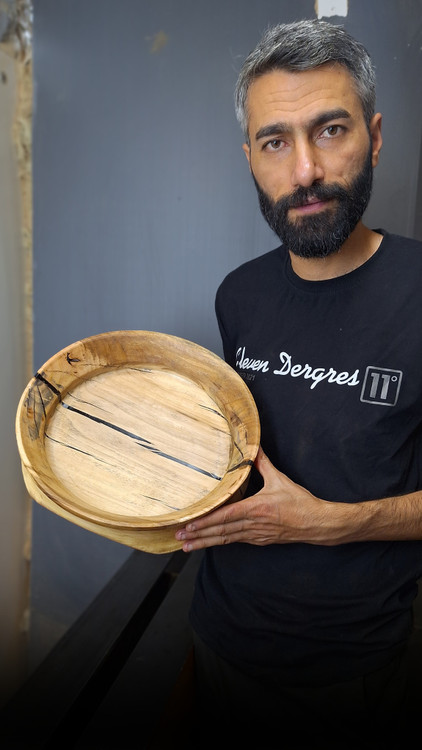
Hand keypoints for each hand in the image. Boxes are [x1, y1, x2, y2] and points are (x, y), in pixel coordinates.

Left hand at [175, 446, 336, 550]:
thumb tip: (253, 448)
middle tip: (179, 537)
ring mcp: (256, 535)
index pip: (225, 516)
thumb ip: (263, 464)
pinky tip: (211, 543)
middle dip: (199, 535)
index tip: (190, 524)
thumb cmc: (299, 502)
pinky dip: (222, 542)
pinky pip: (237, 541)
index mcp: (256, 509)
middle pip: (221, 531)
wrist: (317, 523)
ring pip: (226, 539)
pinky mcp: (261, 540)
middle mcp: (253, 525)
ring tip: (188, 546)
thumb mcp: (279, 479)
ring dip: (206, 542)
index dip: (206, 521)